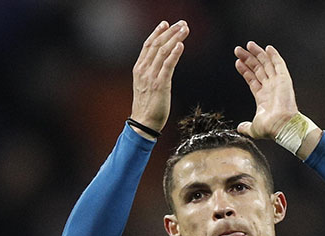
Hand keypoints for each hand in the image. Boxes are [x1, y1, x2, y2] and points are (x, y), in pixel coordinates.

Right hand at [129, 20, 188, 137]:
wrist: (144, 123)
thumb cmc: (147, 105)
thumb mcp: (145, 85)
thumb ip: (151, 72)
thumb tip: (161, 63)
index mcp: (139, 68)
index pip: (148, 45)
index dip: (157, 32)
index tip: (166, 24)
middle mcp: (144, 69)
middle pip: (157, 45)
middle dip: (170, 32)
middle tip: (182, 23)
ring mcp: (151, 76)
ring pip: (163, 51)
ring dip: (175, 38)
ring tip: (185, 30)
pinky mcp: (160, 84)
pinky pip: (168, 65)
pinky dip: (174, 54)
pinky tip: (181, 45)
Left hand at [233, 41, 298, 139]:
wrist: (281, 126)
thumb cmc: (270, 128)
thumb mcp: (254, 128)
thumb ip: (246, 126)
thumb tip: (240, 128)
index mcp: (263, 97)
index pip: (253, 79)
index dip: (245, 70)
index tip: (238, 62)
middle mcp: (270, 88)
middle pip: (258, 69)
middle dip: (248, 59)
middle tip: (238, 50)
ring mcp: (277, 83)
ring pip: (266, 64)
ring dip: (257, 54)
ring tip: (247, 45)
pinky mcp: (284, 79)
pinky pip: (279, 64)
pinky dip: (274, 56)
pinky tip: (267, 48)